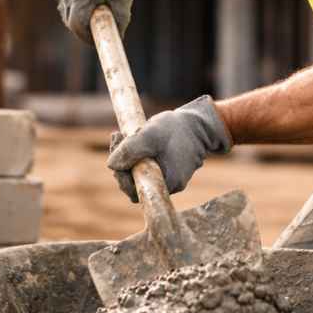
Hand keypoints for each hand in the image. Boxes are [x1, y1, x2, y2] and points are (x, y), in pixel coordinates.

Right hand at [56, 0, 138, 42]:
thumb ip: (121, 18)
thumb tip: (119, 36)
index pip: (77, 25)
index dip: (86, 37)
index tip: (96, 41)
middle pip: (71, 22)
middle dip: (82, 30)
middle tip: (96, 33)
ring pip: (67, 14)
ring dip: (79, 20)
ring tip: (95, 18)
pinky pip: (67, 4)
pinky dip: (76, 10)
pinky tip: (89, 6)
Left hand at [107, 95, 232, 202]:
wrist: (200, 123)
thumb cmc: (176, 129)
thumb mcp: (150, 135)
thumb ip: (131, 150)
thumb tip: (111, 165)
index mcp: (165, 182)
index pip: (133, 189)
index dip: (120, 174)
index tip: (116, 149)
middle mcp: (169, 185)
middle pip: (135, 181)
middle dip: (122, 161)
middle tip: (117, 137)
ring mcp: (170, 177)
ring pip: (141, 173)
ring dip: (128, 156)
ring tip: (123, 134)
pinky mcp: (170, 168)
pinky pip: (149, 166)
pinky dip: (139, 154)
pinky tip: (135, 137)